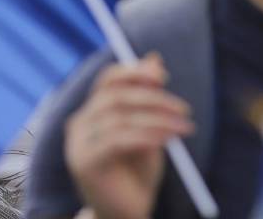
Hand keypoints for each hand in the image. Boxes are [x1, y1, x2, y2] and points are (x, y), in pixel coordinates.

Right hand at [64, 53, 193, 218]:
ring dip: (157, 118)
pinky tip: (167, 139)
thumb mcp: (148, 132)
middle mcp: (79, 124)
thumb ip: (149, 99)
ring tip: (184, 127)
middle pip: (114, 96)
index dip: (134, 73)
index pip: (107, 81)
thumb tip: (155, 58)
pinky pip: (118, 139)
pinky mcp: (85, 162)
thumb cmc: (137, 175)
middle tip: (184, 108)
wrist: (126, 217)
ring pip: (119, 116)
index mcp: (91, 114)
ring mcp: (78, 143)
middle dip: (153, 97)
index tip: (164, 77)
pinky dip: (146, 135)